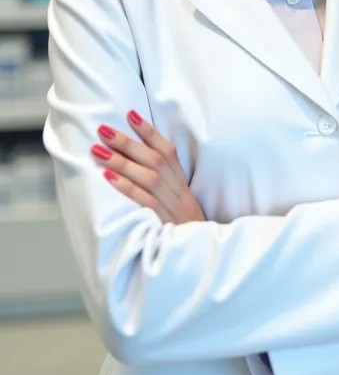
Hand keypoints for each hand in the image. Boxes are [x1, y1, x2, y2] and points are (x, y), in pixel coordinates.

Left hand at [91, 110, 205, 224]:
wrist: (203, 260)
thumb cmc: (185, 233)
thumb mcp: (180, 206)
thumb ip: (165, 187)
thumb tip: (137, 165)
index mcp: (183, 187)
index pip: (168, 152)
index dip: (150, 132)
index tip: (131, 114)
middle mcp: (179, 194)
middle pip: (155, 161)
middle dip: (128, 143)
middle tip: (104, 129)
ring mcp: (173, 209)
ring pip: (148, 178)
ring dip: (122, 162)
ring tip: (99, 150)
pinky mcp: (164, 225)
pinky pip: (145, 202)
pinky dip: (127, 188)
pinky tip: (108, 178)